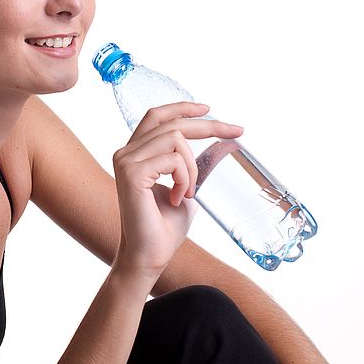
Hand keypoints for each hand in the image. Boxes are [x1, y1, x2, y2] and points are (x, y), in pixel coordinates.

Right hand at [111, 102, 243, 280]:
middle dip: (208, 126)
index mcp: (135, 153)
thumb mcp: (183, 188)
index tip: (208, 108)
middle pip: (172, 123)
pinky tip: (179, 198)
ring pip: (176, 139)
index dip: (182, 107)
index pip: (156, 116)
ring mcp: (126, 161)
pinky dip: (186, 179)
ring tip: (188, 191)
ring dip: (192, 166)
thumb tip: (211, 151)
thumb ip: (187, 168)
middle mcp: (126, 152)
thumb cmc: (164, 228)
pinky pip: (173, 160)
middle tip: (237, 133)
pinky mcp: (132, 174)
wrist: (150, 256)